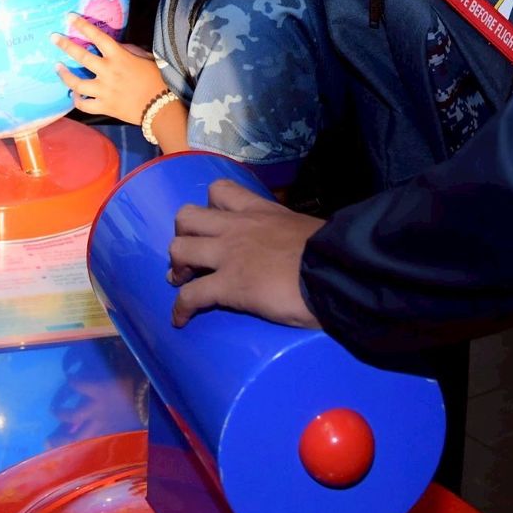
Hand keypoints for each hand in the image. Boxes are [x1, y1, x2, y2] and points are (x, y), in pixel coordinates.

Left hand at [54, 14, 167, 121]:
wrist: (161, 107)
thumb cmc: (156, 79)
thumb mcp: (144, 57)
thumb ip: (127, 49)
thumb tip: (114, 45)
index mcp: (119, 57)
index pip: (98, 37)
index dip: (83, 25)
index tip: (69, 17)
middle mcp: (108, 72)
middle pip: (82, 57)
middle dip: (65, 45)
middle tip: (53, 38)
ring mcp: (104, 91)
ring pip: (77, 83)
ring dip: (65, 75)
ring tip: (57, 67)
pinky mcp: (104, 107)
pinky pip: (84, 105)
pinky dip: (77, 100)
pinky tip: (74, 94)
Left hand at [168, 180, 325, 329]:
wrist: (335, 271)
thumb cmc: (332, 253)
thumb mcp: (307, 230)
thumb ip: (292, 234)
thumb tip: (301, 250)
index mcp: (260, 211)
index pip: (221, 191)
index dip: (209, 207)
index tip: (212, 224)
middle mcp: (237, 227)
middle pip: (187, 216)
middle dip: (183, 235)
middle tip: (193, 256)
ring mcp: (228, 255)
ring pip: (179, 249)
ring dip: (177, 267)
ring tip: (182, 283)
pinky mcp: (228, 286)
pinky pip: (190, 296)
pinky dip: (180, 309)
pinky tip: (179, 321)